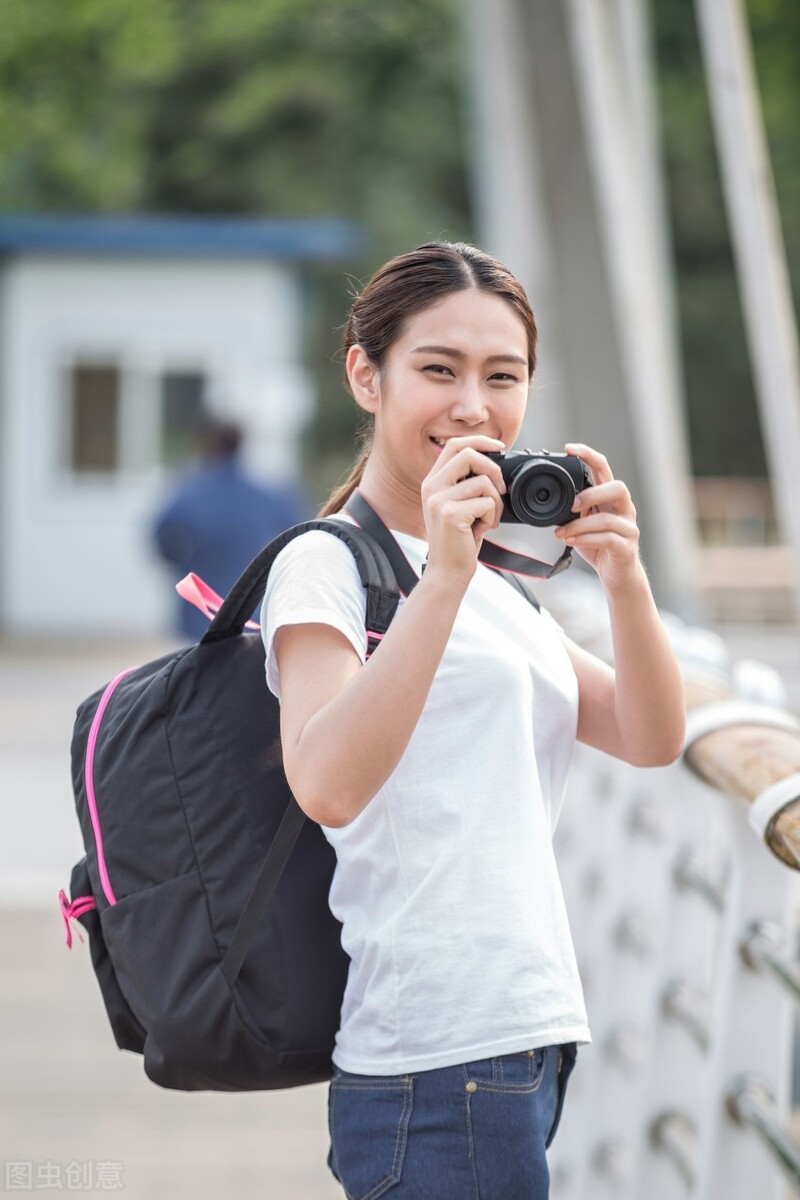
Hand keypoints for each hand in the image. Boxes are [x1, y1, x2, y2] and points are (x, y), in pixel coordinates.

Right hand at [420, 435, 506, 584]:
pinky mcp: (450, 514)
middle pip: (468, 454)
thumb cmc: (457, 541)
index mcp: (432, 482)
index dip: (479, 441)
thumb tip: (494, 462)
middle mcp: (431, 487)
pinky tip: (482, 528)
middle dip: (493, 468)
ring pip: (483, 482)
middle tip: (500, 489)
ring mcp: (439, 500)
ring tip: (486, 519)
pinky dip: (492, 516)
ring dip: (495, 503)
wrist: (447, 572)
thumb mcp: (458, 506)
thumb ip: (467, 483)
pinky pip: (486, 502)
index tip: (499, 447)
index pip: (454, 445)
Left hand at [553, 443, 641, 591]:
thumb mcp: (582, 523)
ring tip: (562, 532)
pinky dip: (586, 539)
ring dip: (580, 525)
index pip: (604, 468)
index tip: (569, 449)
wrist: (617, 575)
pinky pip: (608, 539)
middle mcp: (624, 509)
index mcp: (611, 498)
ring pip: (609, 519)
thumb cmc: (600, 547)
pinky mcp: (626, 547)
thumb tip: (549, 499)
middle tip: (572, 505)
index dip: (589, 455)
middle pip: (618, 488)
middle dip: (593, 493)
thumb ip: (573, 510)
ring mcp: (628, 528)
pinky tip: (571, 542)